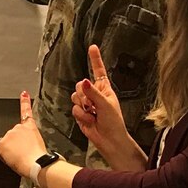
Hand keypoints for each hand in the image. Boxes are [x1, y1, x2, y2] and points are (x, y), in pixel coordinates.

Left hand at [0, 91, 47, 177]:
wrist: (36, 163)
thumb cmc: (39, 158)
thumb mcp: (38, 145)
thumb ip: (29, 141)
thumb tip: (22, 145)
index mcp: (30, 127)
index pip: (26, 111)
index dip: (24, 101)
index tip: (23, 93)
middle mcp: (18, 127)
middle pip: (13, 136)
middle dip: (16, 144)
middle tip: (24, 153)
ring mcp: (9, 134)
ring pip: (7, 144)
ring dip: (11, 150)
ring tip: (21, 157)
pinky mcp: (2, 143)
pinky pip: (1, 152)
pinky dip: (5, 156)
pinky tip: (13, 158)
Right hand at [72, 44, 141, 167]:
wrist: (109, 140)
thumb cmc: (114, 122)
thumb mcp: (106, 104)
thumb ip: (93, 93)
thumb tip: (84, 81)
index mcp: (104, 88)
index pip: (98, 70)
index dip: (95, 59)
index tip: (92, 47)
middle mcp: (94, 93)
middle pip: (80, 85)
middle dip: (84, 95)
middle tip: (93, 105)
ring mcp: (86, 103)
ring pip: (75, 97)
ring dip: (83, 107)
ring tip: (93, 114)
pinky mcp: (80, 113)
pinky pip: (74, 108)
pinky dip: (81, 115)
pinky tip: (90, 120)